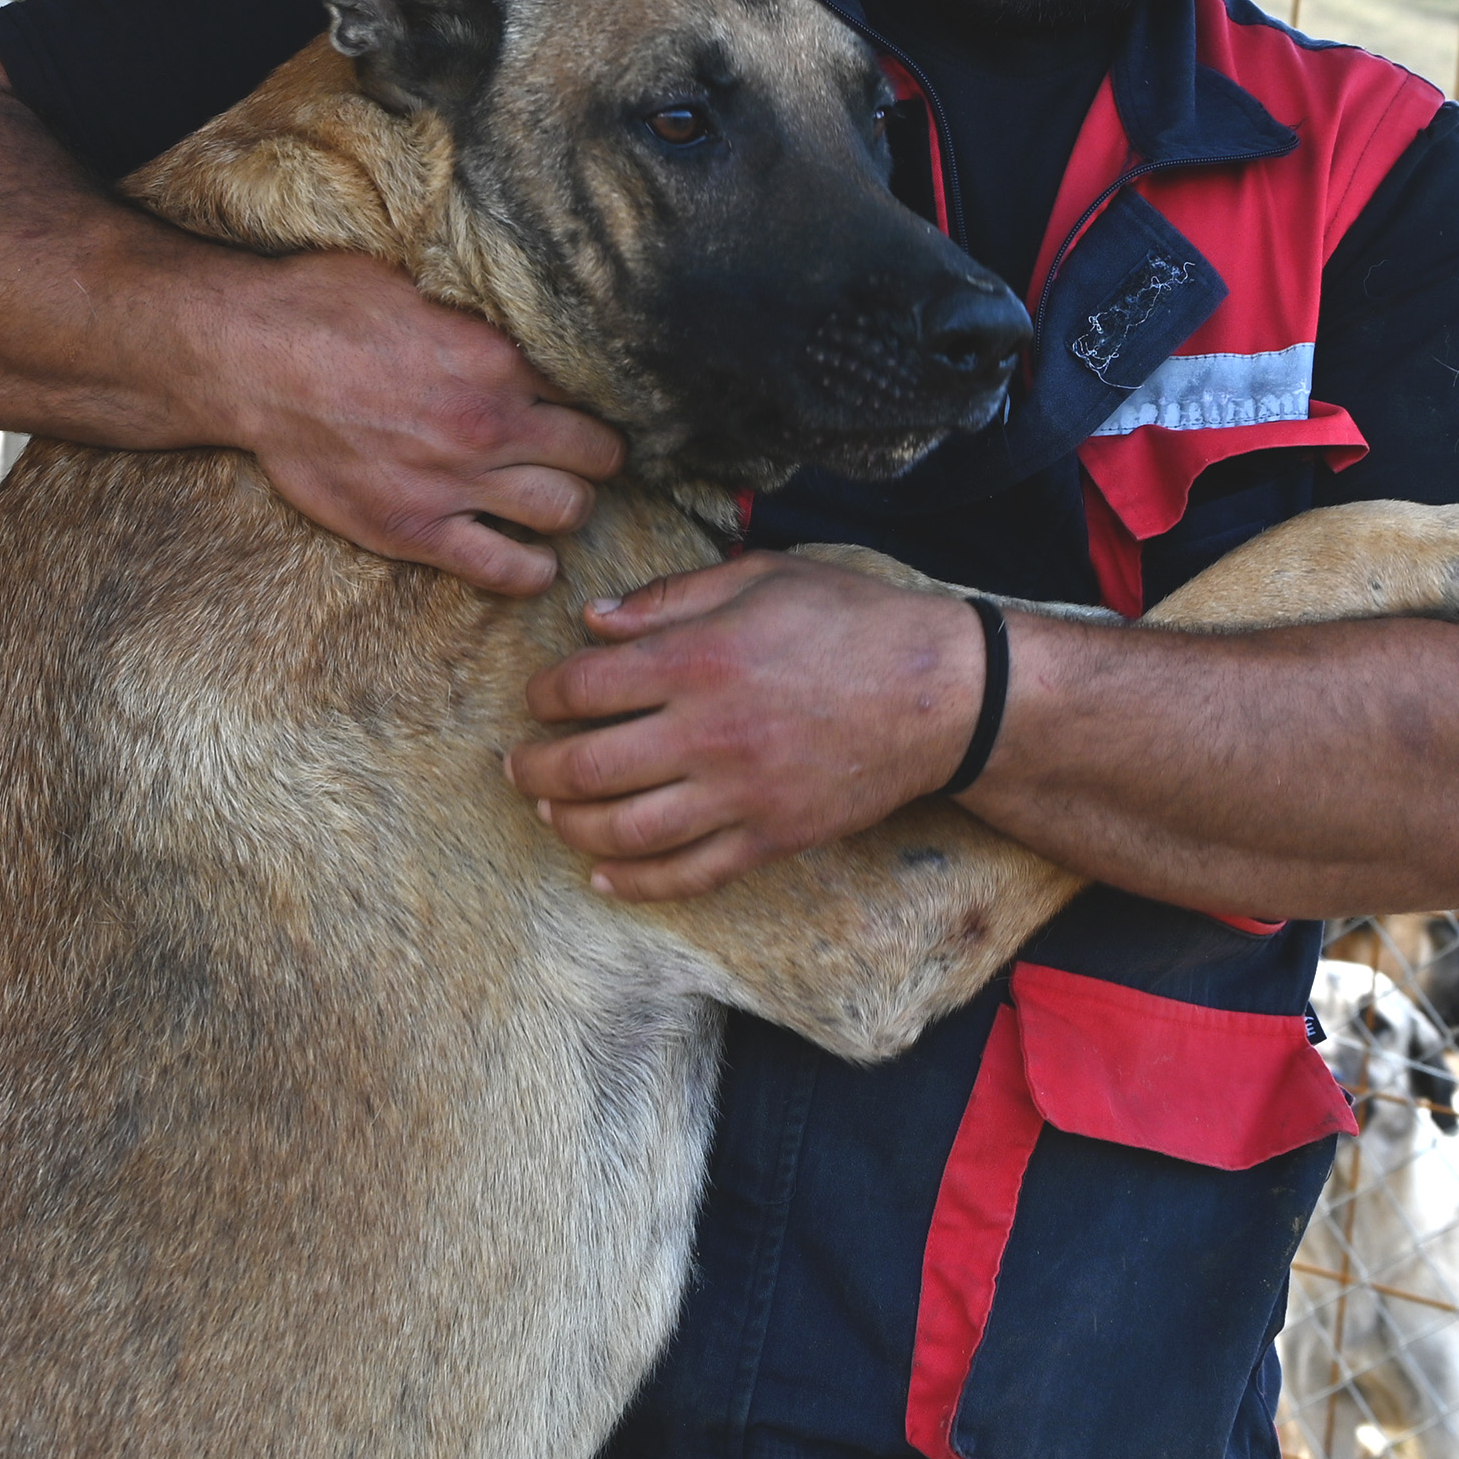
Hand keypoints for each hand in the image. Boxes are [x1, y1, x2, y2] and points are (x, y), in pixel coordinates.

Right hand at [220, 251, 623, 595]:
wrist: (253, 359)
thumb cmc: (328, 306)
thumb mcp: (420, 282)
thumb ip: (482, 307)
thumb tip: (527, 299)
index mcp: (500, 355)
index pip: (595, 386)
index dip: (598, 394)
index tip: (587, 401)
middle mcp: (491, 422)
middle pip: (599, 454)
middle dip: (596, 453)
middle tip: (581, 452)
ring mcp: (457, 482)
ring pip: (567, 511)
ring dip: (569, 506)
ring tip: (555, 497)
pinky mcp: (417, 529)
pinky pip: (506, 570)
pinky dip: (531, 570)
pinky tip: (531, 556)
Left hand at [510, 553, 987, 899]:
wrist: (940, 694)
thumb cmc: (852, 621)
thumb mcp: (761, 576)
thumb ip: (671, 597)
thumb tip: (594, 621)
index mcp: (698, 659)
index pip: (584, 687)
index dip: (545, 694)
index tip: (539, 697)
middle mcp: (707, 733)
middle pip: (587, 766)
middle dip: (537, 767)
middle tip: (518, 764)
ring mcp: (738, 794)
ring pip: (624, 831)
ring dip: (571, 825)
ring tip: (551, 811)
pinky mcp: (769, 837)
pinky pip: (687, 874)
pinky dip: (635, 882)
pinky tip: (604, 876)